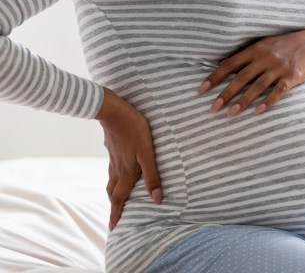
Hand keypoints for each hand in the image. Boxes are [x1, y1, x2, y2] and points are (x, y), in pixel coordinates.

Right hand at [94, 87, 161, 230]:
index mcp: (126, 172)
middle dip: (114, 206)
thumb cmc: (134, 131)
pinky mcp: (112, 149)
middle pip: (113, 192)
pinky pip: (112, 169)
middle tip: (114, 217)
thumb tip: (157, 199)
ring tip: (116, 199)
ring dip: (113, 193)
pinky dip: (114, 178)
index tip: (113, 228)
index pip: (120, 199)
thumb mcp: (147, 153)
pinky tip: (118, 171)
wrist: (113, 112)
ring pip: (111, 180)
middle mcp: (117, 169)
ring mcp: (113, 158)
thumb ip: (152, 176)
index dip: (117, 214)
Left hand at [198, 30, 304, 116]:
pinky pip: (278, 91)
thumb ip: (248, 56)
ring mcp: (279, 67)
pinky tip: (258, 111)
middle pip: (241, 77)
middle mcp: (265, 57)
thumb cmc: (286, 46)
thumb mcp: (266, 45)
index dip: (215, 76)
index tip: (201, 89)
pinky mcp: (292, 76)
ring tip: (230, 114)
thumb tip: (225, 67)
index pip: (230, 63)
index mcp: (256, 49)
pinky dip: (268, 101)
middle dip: (225, 93)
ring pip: (257, 86)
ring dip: (243, 101)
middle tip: (213, 108)